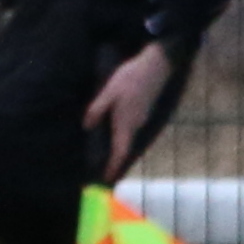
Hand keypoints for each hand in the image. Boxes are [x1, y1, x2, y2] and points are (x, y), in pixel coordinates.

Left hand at [83, 45, 173, 183]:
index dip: (113, 165)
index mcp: (126, 122)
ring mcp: (142, 117)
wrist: (156, 65)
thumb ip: (97, 109)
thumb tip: (87, 126)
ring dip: (117, 147)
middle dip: (113, 159)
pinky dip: (121, 135)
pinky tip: (113, 132)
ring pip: (128, 137)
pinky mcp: (143, 110)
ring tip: (105, 155)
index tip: (107, 178)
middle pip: (124, 147)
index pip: (120, 150)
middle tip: (102, 169)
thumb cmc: (130, 78)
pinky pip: (131, 128)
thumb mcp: (108, 92)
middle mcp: (136, 123)